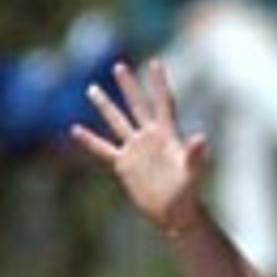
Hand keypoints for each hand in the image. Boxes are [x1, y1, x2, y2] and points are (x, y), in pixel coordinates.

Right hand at [71, 60, 208, 236]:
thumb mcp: (192, 173)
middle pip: (138, 106)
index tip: (154, 62)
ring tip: (93, 88)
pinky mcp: (124, 165)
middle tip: (120, 66)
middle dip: (129, 87)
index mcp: (167, 135)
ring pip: (118, 122)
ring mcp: (136, 150)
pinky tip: (75, 129)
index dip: (158, 83)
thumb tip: (201, 137)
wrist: (176, 214)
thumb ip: (195, 155)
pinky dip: (90, 141)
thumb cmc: (189, 195)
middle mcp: (150, 138)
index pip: (163, 103)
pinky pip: (103, 149)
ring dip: (105, 107)